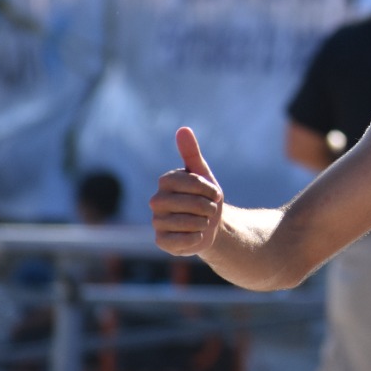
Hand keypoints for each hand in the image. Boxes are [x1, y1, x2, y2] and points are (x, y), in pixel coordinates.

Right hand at [150, 126, 223, 256]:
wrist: (211, 225)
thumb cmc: (205, 197)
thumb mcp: (203, 174)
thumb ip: (191, 153)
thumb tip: (183, 129)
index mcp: (166, 181)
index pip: (191, 182)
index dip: (208, 189)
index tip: (214, 193)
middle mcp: (156, 201)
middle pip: (190, 203)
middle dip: (208, 207)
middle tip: (209, 209)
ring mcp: (157, 222)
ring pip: (187, 223)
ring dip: (204, 222)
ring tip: (203, 221)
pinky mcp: (161, 241)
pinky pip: (182, 240)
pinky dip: (196, 238)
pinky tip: (196, 235)